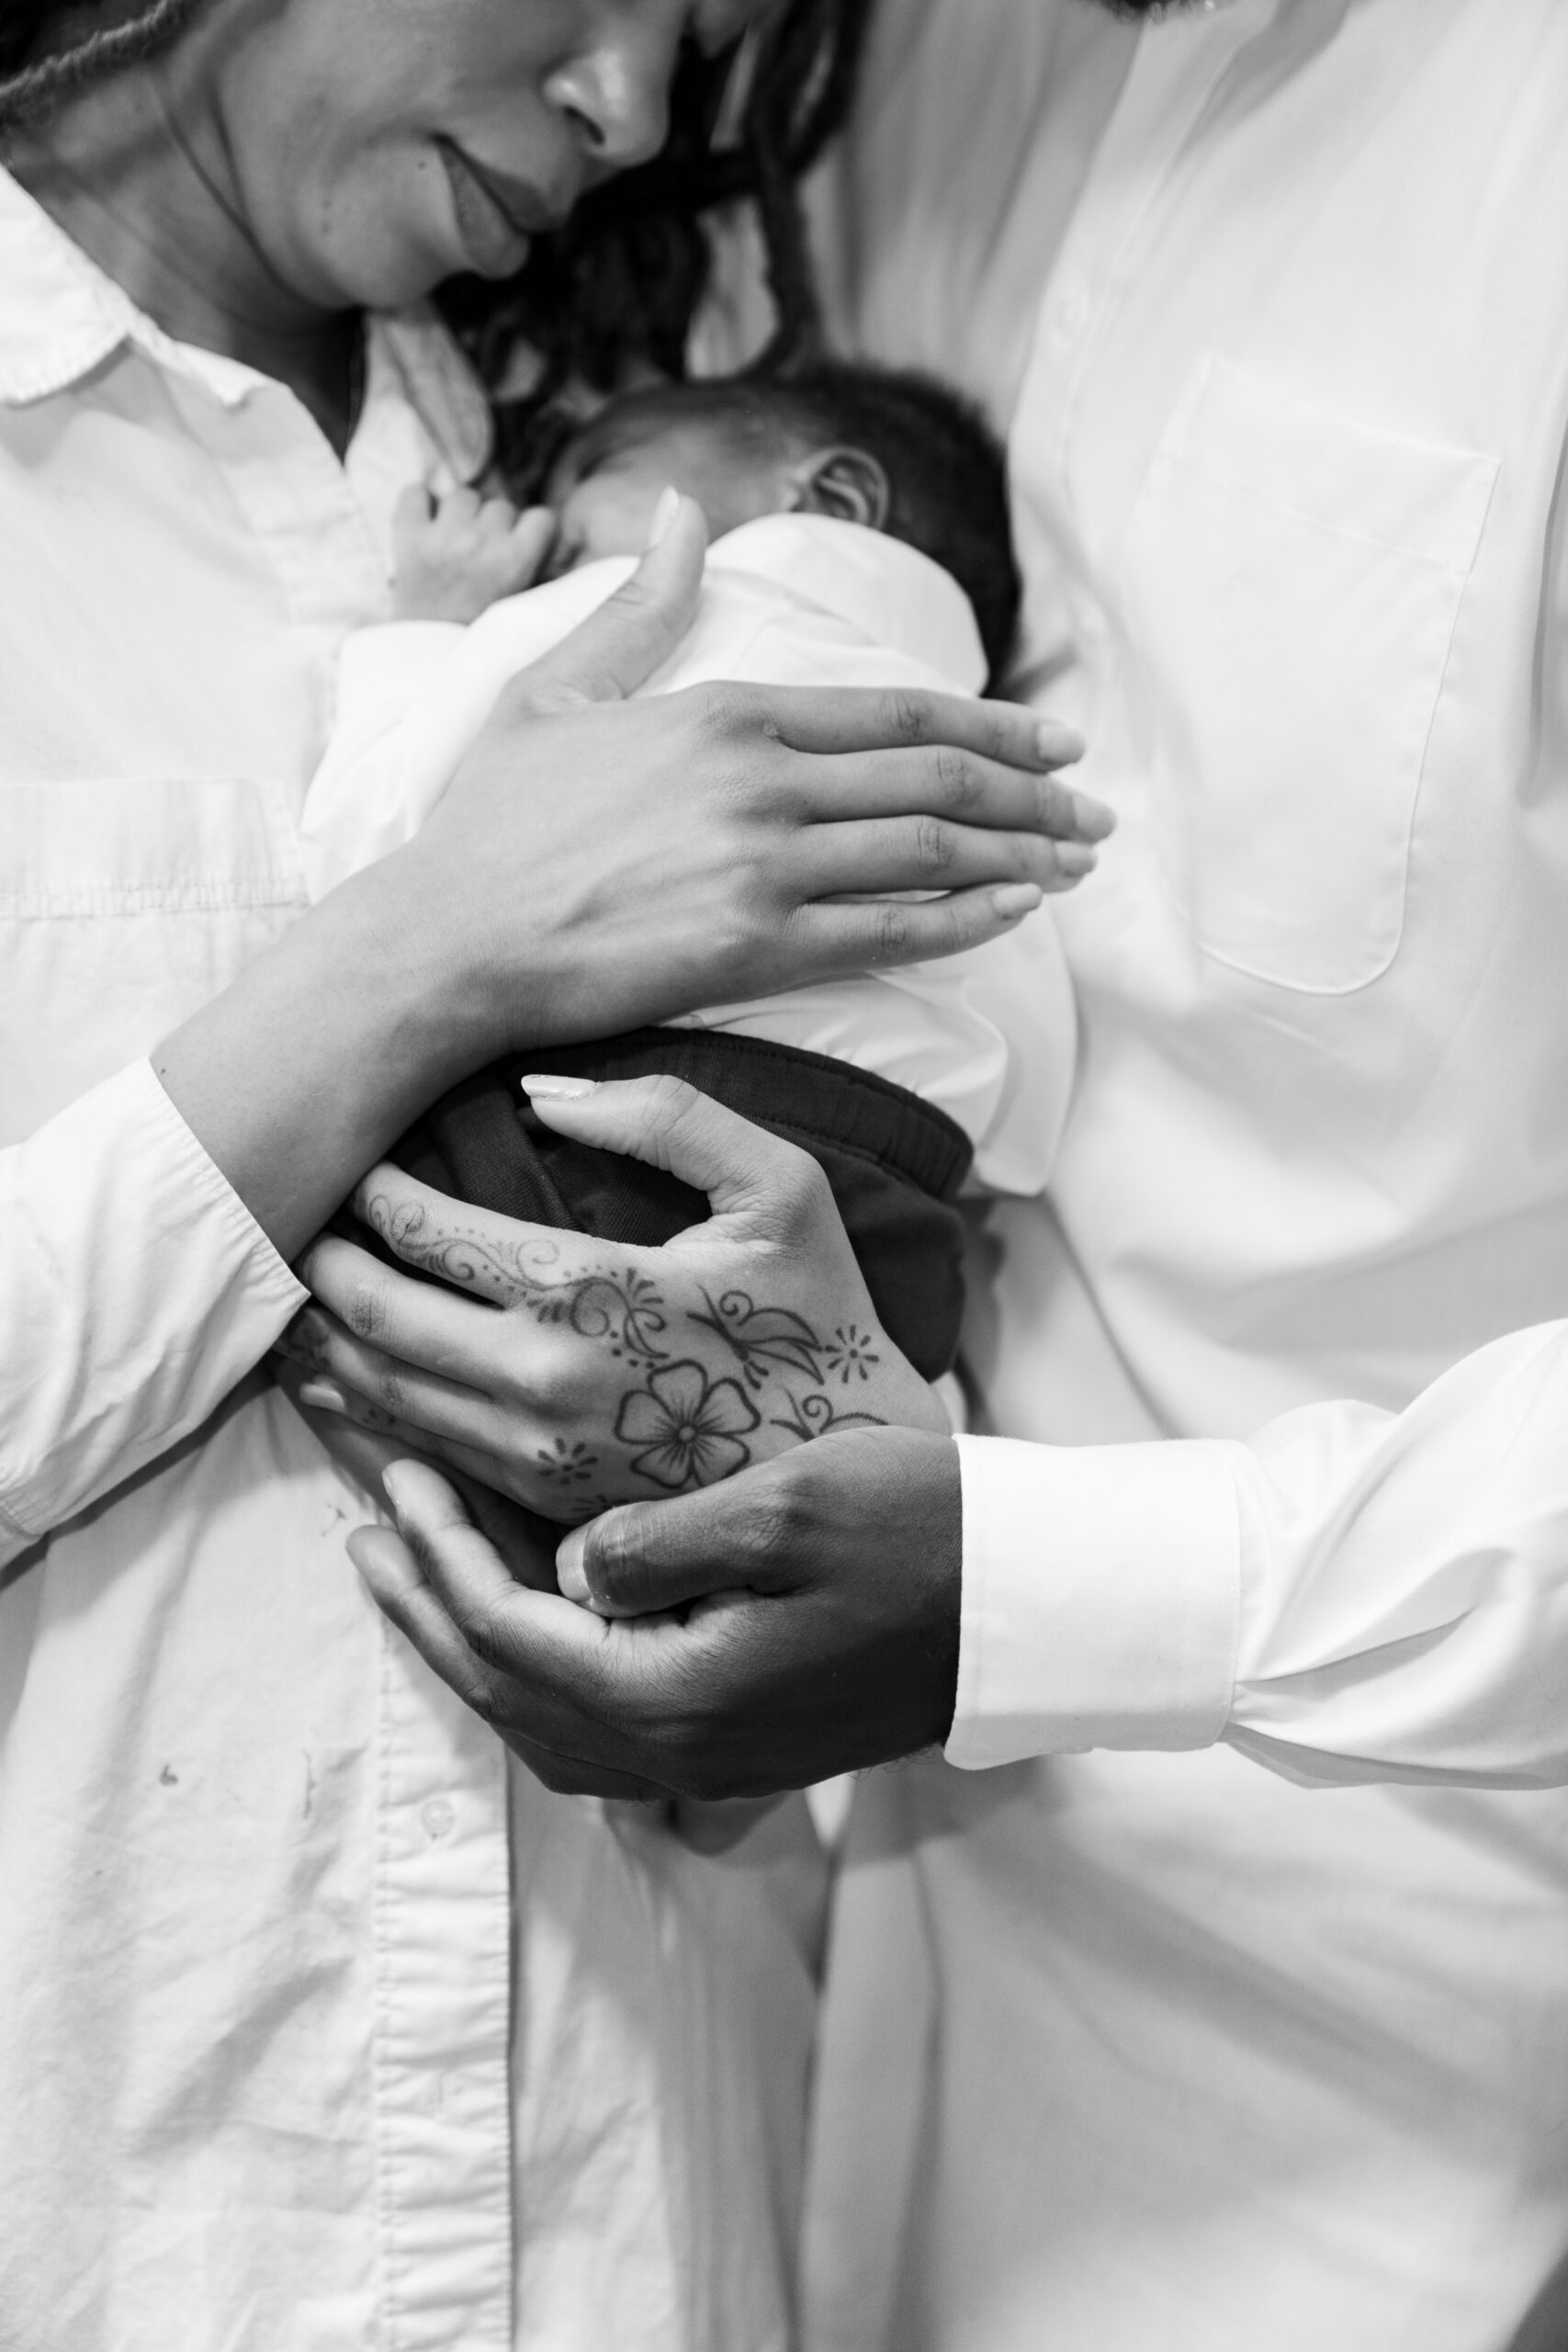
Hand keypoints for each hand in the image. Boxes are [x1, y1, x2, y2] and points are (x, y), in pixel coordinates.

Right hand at [155, 491, 1104, 1261]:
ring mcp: (760, 867)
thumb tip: (682, 513)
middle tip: (1092, 813)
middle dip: (1031, 795)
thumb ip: (639, 608)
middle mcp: (759, 782)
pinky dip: (961, 921)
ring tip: (1073, 866)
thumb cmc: (491, 825)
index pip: (895, 712)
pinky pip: (886, 932)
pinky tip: (1011, 917)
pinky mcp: (751, 948)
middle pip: (934, 777)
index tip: (1053, 742)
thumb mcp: (557, 690)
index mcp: (724, 714)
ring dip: (1016, 856)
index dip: (991, 725)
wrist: (444, 936)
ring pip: (926, 851)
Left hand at [283, 1073, 950, 1516]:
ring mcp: (537, 1455)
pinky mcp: (543, 1507)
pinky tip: (339, 1383)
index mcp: (592, 1287)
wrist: (861, 1471)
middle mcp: (544, 1378)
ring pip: (384, 1393)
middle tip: (299, 1227)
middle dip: (323, 1267)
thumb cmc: (822, 1319)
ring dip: (327, 1343)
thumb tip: (541, 1091)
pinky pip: (420, 1454)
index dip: (377, 1193)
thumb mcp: (782, 1187)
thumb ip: (669, 1117)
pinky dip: (363, 1412)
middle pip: (381, 1316)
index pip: (433, 1231)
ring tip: (295, 1303)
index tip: (359, 1165)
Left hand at [346, 1425, 962, 1797]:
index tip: (397, 1480)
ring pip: (545, 1727)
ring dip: (469, 1651)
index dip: (441, 1556)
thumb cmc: (920, 1529)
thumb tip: (567, 1568)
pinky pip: (598, 1737)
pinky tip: (525, 1635)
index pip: (510, 1634)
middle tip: (366, 1532)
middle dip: (426, 1609)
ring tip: (418, 1580)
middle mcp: (684, 1752)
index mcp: (679, 1695)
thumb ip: (656, 1543)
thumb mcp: (785, 1506)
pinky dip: (535, 1684)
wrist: (1032, 1603)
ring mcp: (715, 1763)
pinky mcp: (743, 1749)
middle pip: (508, 1694)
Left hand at [391, 483, 553, 621]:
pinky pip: (414, 493)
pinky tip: (426, 524)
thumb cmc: (477, 633)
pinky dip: (419, 502)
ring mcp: (443, 537)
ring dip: (461, 512)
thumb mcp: (519, 603)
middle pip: (500, 506)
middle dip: (494, 526)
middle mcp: (482, 542)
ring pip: (463, 495)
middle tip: (482, 554)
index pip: (541, 517)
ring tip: (454, 540)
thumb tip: (543, 538)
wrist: (427, 657)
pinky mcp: (410, 537)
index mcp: (515, 561)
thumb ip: (534, 569)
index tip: (521, 543)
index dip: (532, 528)